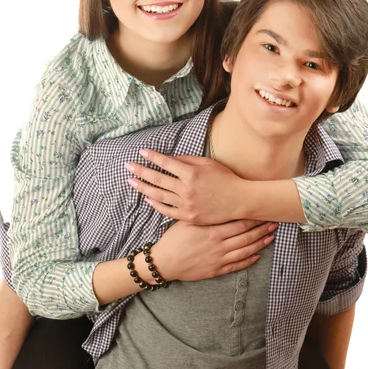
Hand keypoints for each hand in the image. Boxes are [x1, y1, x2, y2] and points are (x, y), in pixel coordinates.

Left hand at [125, 149, 246, 223]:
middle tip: (128, 166)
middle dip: (141, 171)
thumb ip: (188, 160)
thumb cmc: (226, 179)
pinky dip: (156, 204)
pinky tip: (148, 198)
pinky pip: (167, 210)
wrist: (239, 201)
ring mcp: (186, 204)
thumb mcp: (208, 164)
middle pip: (157, 179)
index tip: (141, 152)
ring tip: (132, 182)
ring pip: (159, 195)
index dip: (152, 157)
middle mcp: (186, 188)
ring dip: (143, 187)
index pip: (166, 163)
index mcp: (191, 173)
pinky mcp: (188, 216)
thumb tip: (170, 159)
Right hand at [152, 219, 276, 281]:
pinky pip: (237, 265)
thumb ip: (205, 213)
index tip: (263, 210)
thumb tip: (217, 201)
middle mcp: (219, 245)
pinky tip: (257, 255)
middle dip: (261, 228)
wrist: (165, 262)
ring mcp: (219, 259)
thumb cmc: (174, 238)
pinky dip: (249, 260)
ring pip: (245, 250)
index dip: (254, 217)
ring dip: (260, 243)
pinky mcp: (216, 270)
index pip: (239, 222)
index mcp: (213, 231)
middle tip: (273, 221)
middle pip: (247, 235)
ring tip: (271, 237)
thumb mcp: (188, 220)